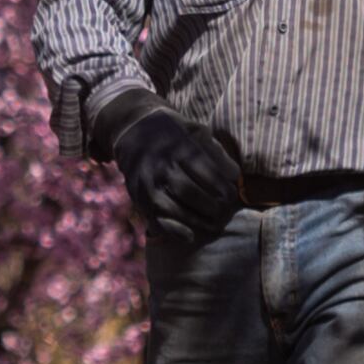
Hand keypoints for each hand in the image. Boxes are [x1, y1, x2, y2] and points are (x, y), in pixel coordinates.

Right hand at [113, 103, 239, 233]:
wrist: (129, 128)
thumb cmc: (170, 129)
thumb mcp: (194, 129)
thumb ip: (213, 150)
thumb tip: (233, 174)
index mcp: (178, 147)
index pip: (206, 172)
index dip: (223, 187)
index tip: (232, 193)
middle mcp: (161, 166)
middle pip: (191, 193)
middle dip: (213, 206)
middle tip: (225, 210)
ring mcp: (148, 184)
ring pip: (175, 209)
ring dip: (198, 220)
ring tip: (214, 223)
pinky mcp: (139, 198)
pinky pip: (156, 220)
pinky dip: (174, 231)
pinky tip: (189, 235)